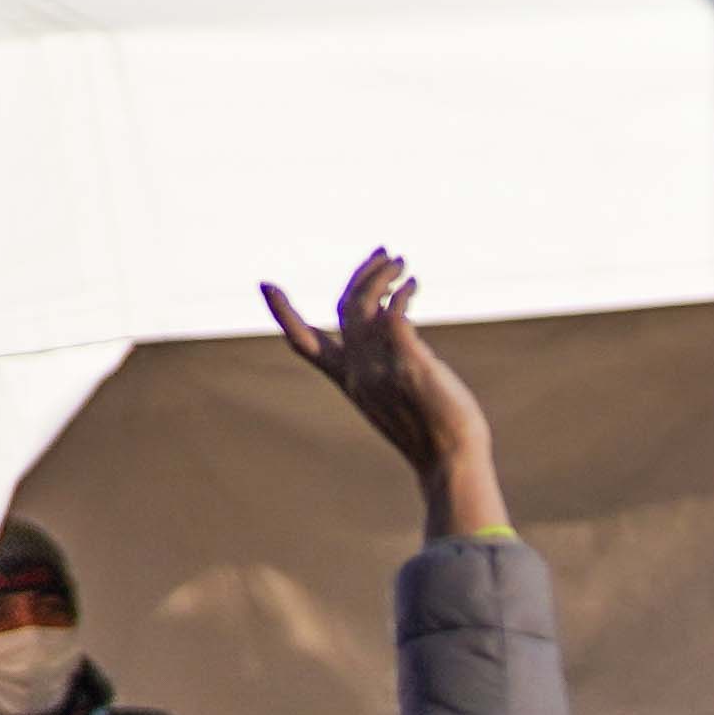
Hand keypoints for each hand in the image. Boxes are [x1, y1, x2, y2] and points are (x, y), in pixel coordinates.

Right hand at [265, 252, 506, 541]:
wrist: (448, 460)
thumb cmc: (432, 431)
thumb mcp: (396, 393)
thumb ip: (386, 363)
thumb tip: (392, 323)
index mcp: (348, 380)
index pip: (302, 343)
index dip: (282, 313)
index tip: (265, 285)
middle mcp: (357, 371)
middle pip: (343, 308)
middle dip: (360, 275)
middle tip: (385, 254)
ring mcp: (380, 366)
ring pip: (364, 304)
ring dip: (381, 275)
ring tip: (401, 261)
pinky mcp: (408, 362)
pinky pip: (394, 315)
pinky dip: (401, 294)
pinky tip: (413, 286)